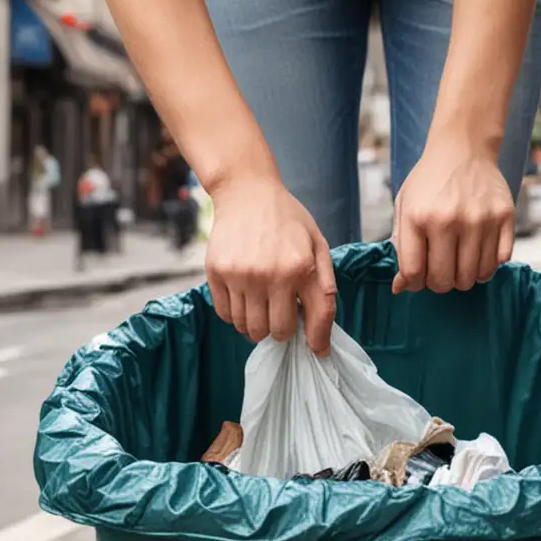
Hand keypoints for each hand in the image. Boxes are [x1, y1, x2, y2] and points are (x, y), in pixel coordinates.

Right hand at [204, 171, 335, 353]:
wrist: (246, 192)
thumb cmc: (287, 221)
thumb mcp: (317, 246)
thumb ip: (324, 289)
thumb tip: (321, 342)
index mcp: (300, 268)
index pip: (312, 320)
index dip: (315, 340)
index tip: (317, 349)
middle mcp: (269, 275)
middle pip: (274, 331)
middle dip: (281, 329)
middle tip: (281, 312)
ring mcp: (239, 275)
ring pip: (248, 328)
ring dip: (257, 324)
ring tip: (261, 305)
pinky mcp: (216, 273)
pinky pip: (226, 315)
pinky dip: (236, 315)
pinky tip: (244, 297)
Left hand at [391, 136, 513, 293]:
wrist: (463, 148)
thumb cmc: (430, 181)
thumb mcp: (405, 207)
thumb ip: (401, 248)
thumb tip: (400, 288)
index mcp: (418, 217)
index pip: (415, 274)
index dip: (416, 283)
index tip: (420, 276)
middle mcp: (450, 219)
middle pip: (445, 280)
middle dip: (440, 283)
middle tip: (442, 269)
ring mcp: (480, 219)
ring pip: (473, 277)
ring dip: (465, 276)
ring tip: (460, 261)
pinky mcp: (504, 217)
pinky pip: (498, 262)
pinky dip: (488, 265)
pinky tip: (479, 251)